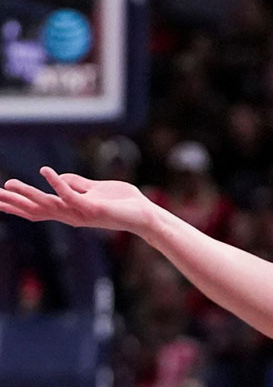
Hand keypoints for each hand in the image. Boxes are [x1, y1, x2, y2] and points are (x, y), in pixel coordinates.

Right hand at [0, 167, 155, 234]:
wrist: (145, 213)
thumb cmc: (122, 202)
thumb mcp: (94, 189)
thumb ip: (76, 183)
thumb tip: (56, 177)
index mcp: (70, 210)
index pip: (39, 209)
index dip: (18, 205)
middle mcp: (71, 215)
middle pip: (36, 210)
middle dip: (14, 203)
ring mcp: (81, 213)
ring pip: (48, 204)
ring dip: (28, 193)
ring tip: (9, 184)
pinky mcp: (93, 208)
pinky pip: (71, 195)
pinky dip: (57, 183)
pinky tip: (45, 171)